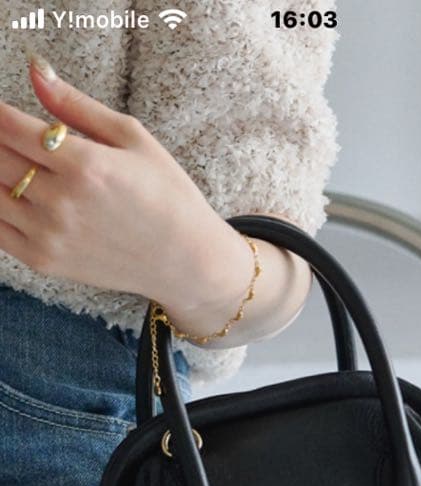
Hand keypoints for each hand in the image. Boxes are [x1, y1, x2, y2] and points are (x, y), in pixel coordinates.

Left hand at [0, 54, 249, 311]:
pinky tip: (12, 195)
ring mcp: (49, 235)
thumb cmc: (166, 194)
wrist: (183, 260)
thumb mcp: (132, 138)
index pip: (9, 127)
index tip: (0, 112)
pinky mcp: (45, 261)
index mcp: (84, 165)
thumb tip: (35, 70)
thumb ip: (76, 105)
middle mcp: (61, 202)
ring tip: (13, 166)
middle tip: (8, 138)